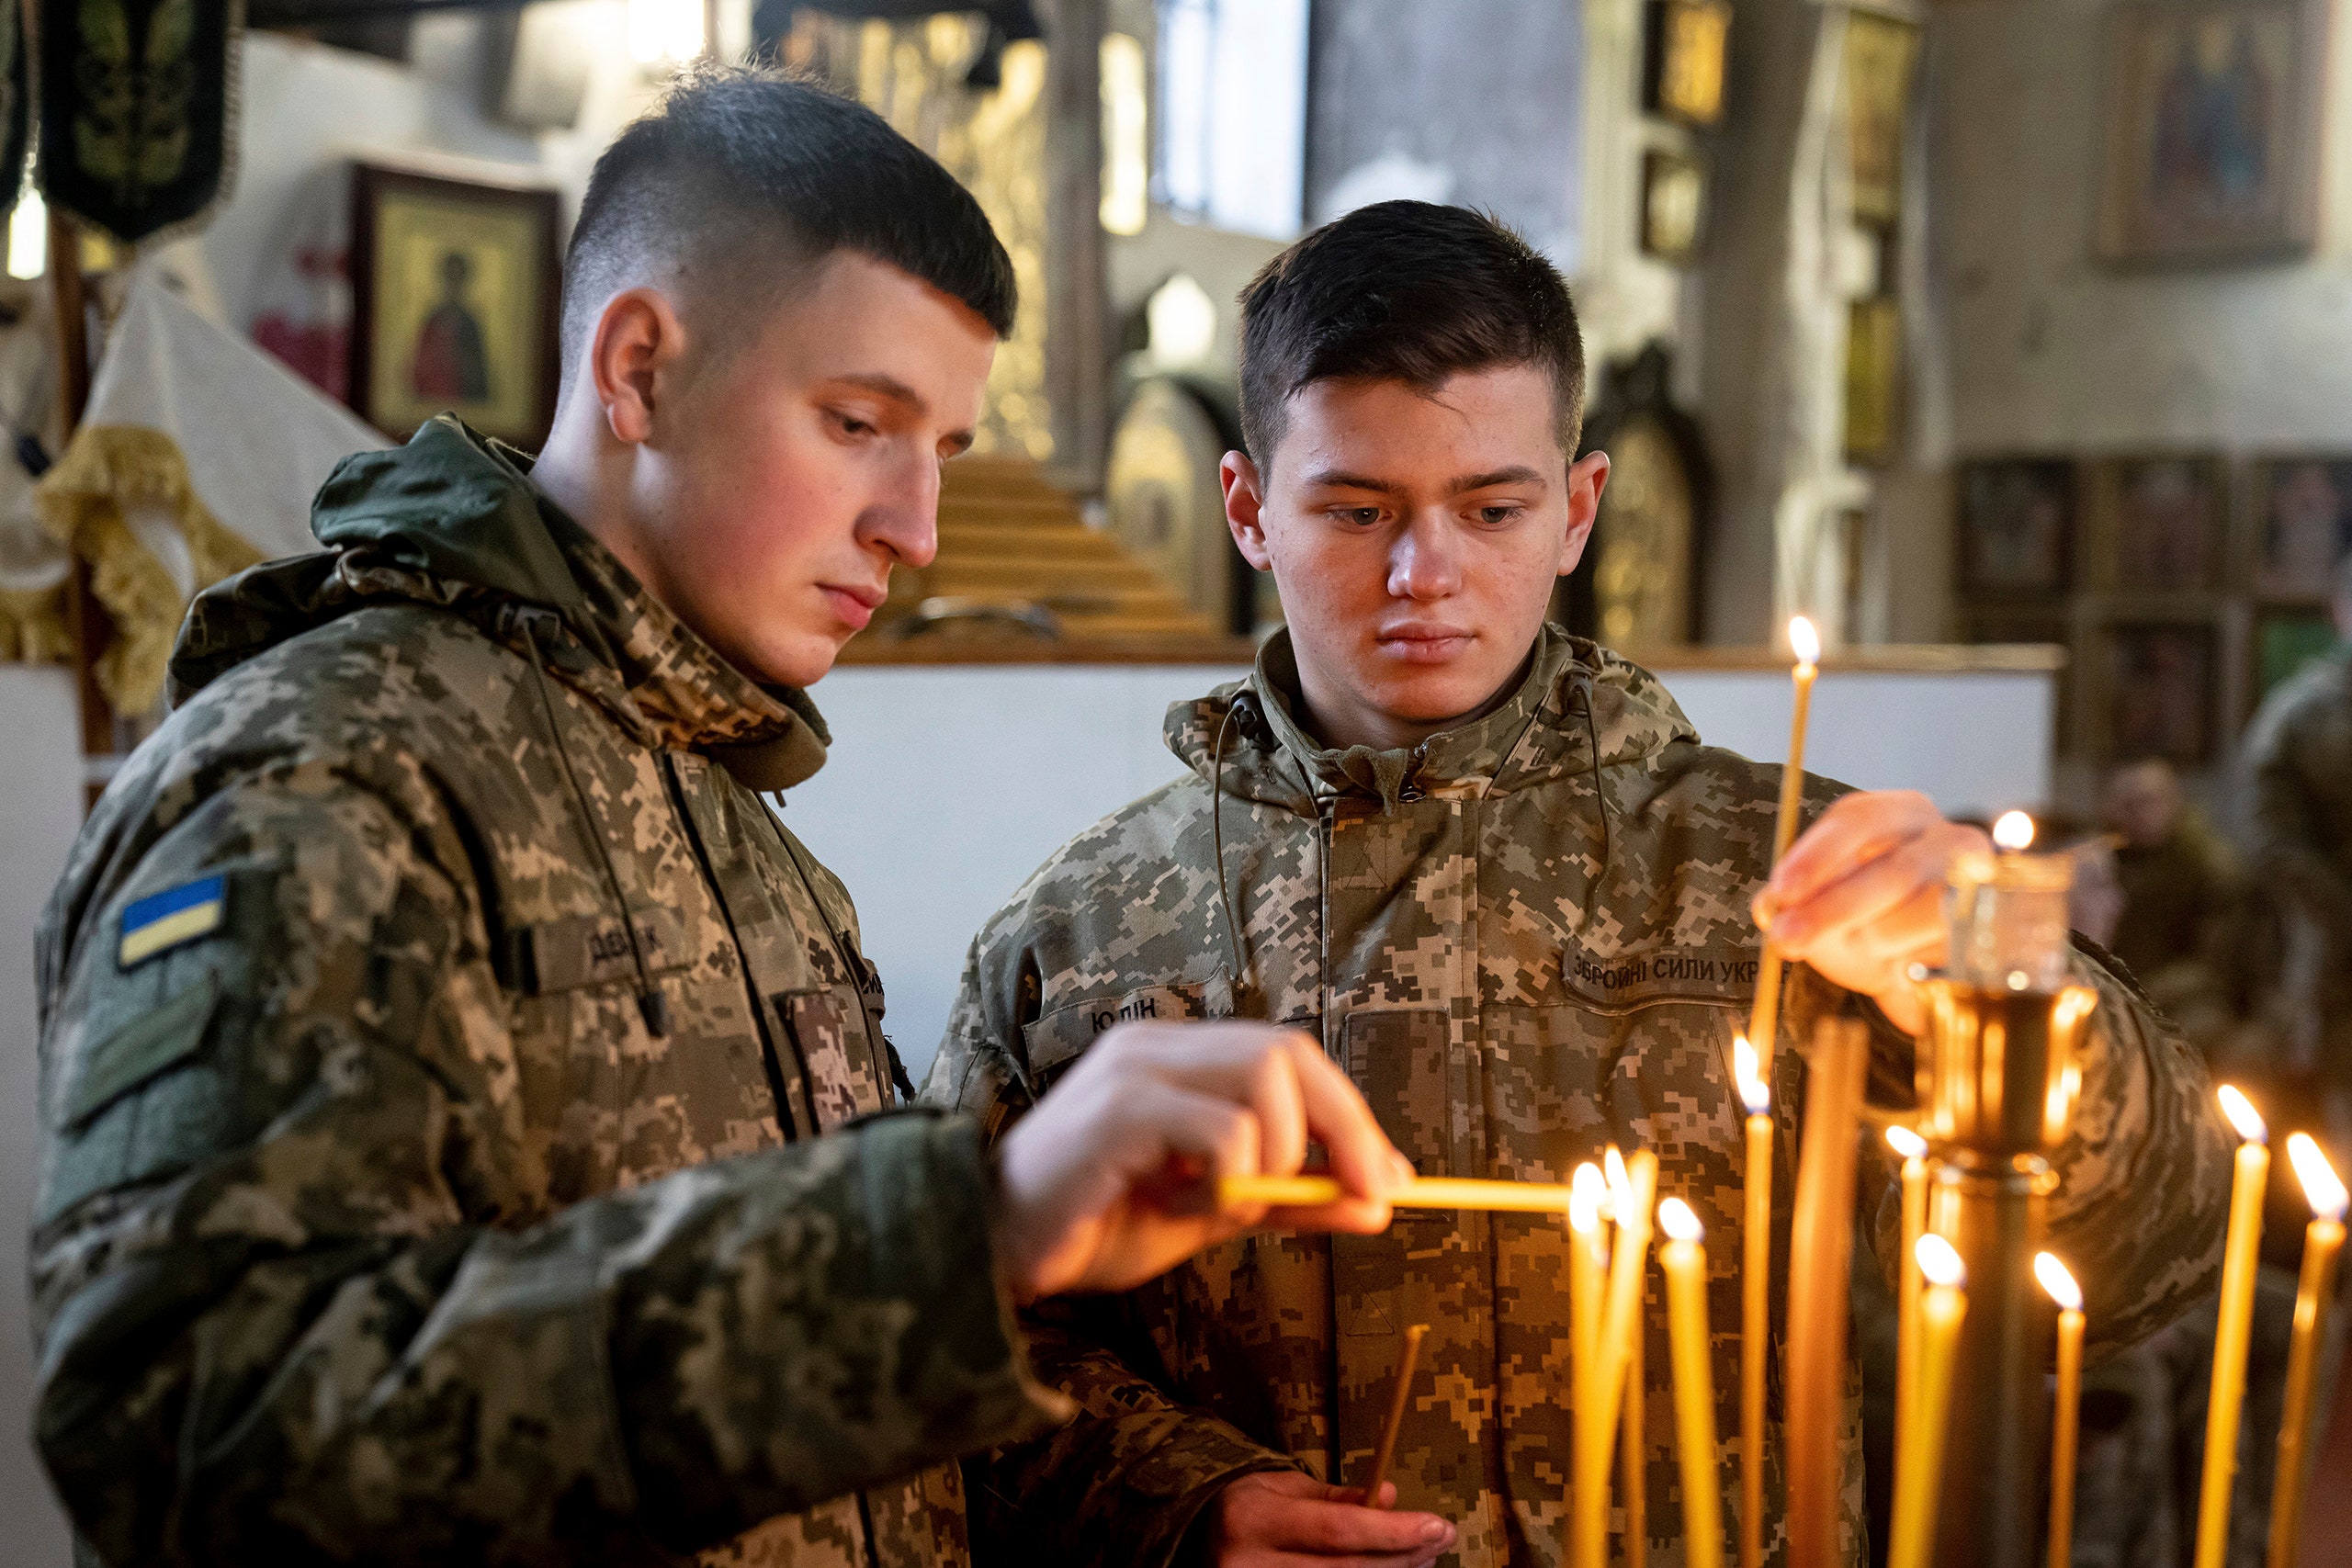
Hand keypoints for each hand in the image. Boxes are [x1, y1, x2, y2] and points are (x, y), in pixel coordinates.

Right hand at [997, 1022, 1412, 1302]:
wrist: (996, 1252)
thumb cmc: (1098, 1223)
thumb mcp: (1214, 1213)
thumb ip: (1292, 1198)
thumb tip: (1384, 1199)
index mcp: (1180, 1057)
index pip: (1290, 1056)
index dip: (1351, 1115)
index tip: (1391, 1182)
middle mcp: (1157, 1046)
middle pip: (1287, 1052)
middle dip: (1345, 1129)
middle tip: (1364, 1197)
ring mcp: (1134, 1071)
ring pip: (1262, 1081)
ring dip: (1277, 1159)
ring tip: (1230, 1206)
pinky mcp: (1117, 1112)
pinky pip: (1219, 1131)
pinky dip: (1232, 1181)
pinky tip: (1186, 1208)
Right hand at [1204, 1472, 1455, 1566]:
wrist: (1197, 1543)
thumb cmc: (1249, 1511)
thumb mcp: (1284, 1489)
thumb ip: (1336, 1498)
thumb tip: (1391, 1496)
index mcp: (1254, 1520)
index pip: (1336, 1530)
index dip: (1392, 1531)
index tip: (1437, 1525)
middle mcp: (1250, 1566)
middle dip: (1403, 1556)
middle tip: (1440, 1539)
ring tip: (1423, 1558)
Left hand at [1750, 789, 1990, 1035]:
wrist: (1928, 958)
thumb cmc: (1870, 916)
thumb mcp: (1824, 900)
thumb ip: (1792, 900)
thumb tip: (1771, 908)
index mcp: (1899, 813)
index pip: (1858, 820)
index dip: (1817, 856)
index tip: (1781, 892)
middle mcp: (1947, 837)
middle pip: (1892, 870)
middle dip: (1832, 911)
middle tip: (1788, 939)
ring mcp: (1981, 881)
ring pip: (1926, 912)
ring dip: (1878, 940)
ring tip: (1858, 949)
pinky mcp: (1997, 926)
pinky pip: (1952, 948)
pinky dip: (1914, 961)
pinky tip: (1898, 965)